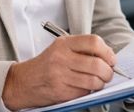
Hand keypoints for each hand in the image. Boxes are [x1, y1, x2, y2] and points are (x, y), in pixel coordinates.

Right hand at [2, 35, 116, 109]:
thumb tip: (108, 57)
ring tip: (98, 82)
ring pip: (93, 81)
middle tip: (108, 73)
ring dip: (101, 83)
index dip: (107, 52)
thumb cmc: (46, 65)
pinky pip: (84, 92)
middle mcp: (61, 58)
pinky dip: (88, 91)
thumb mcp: (60, 49)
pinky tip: (84, 87)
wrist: (22, 82)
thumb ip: (81, 49)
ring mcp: (60, 75)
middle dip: (108, 71)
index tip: (111, 59)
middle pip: (97, 64)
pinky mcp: (60, 92)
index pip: (94, 42)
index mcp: (64, 43)